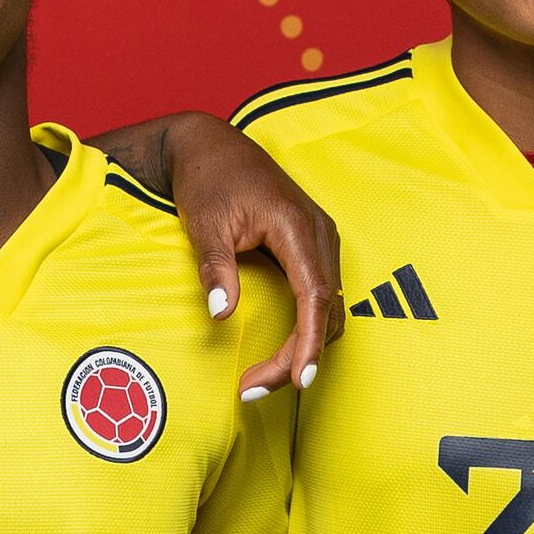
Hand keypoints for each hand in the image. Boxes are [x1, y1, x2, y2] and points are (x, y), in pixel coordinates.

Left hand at [154, 110, 336, 396]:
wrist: (210, 145)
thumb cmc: (207, 180)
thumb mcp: (205, 224)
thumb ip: (216, 269)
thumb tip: (221, 315)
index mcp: (297, 226)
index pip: (314, 298)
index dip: (307, 344)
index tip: (295, 381)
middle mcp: (320, 232)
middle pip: (326, 311)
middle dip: (296, 357)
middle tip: (252, 389)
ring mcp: (321, 237)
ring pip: (329, 307)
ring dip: (302, 346)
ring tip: (260, 377)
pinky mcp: (313, 243)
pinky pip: (322, 294)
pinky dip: (305, 326)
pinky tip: (279, 348)